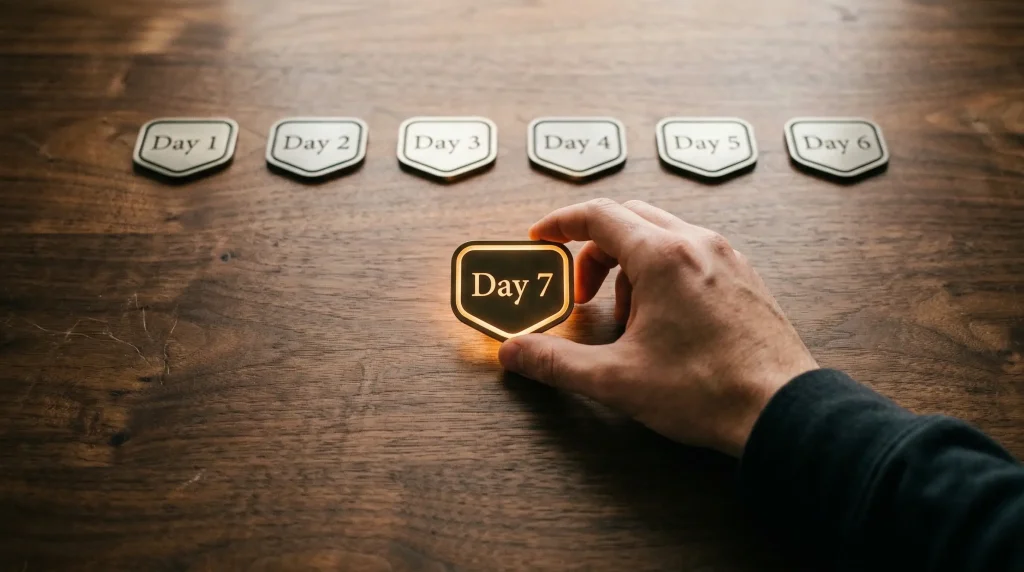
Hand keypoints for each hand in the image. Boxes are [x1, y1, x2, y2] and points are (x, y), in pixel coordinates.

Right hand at [498, 199, 817, 456]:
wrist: (782, 412)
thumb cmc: (706, 391)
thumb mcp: (617, 379)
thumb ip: (556, 361)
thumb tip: (514, 352)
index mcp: (663, 256)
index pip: (599, 215)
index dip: (560, 224)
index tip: (540, 238)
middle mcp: (697, 244)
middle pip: (629, 219)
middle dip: (594, 250)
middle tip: (580, 293)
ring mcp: (727, 258)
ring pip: (662, 236)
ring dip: (630, 266)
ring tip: (628, 320)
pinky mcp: (745, 278)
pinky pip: (692, 255)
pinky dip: (663, 274)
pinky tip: (665, 323)